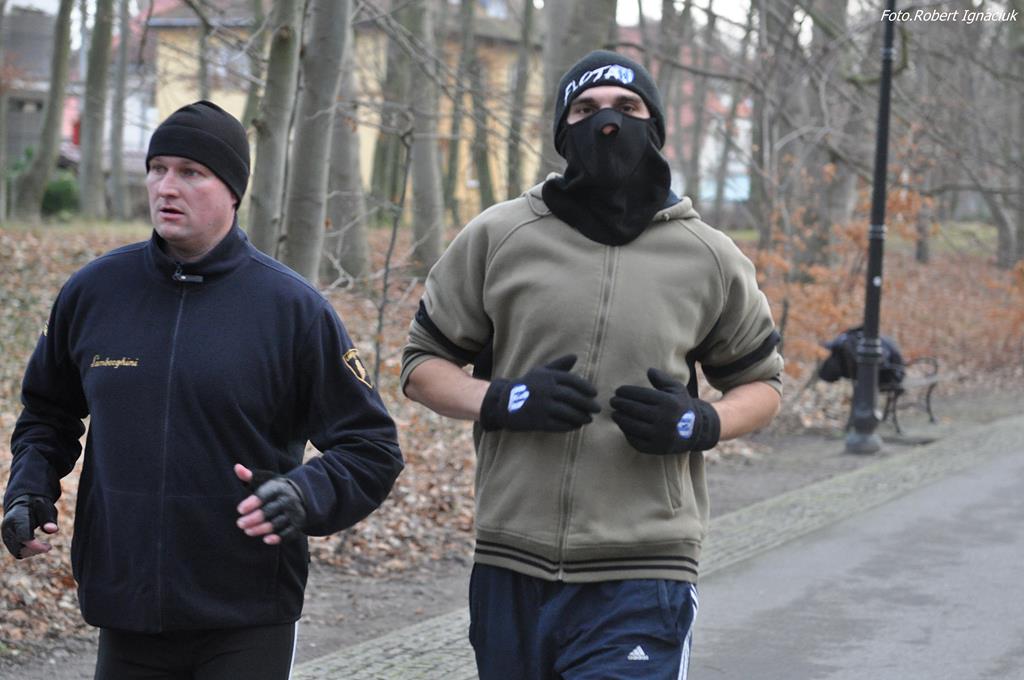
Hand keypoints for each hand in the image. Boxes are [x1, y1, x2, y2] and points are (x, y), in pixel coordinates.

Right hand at [2, 495, 58, 558]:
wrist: (24, 502)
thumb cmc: (37, 505)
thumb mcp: (46, 508)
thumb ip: (49, 519)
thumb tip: (53, 530)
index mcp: (17, 517)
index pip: (23, 537)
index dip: (35, 545)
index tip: (49, 547)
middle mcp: (8, 527)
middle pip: (19, 547)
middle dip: (35, 550)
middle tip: (48, 547)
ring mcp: (6, 535)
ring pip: (17, 552)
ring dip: (32, 552)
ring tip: (45, 546)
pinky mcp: (8, 540)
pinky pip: (17, 552)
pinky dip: (28, 552)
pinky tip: (38, 546)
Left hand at [235, 465, 307, 543]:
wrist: (302, 495)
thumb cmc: (276, 489)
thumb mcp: (265, 480)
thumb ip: (250, 477)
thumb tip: (237, 468)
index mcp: (278, 488)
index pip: (264, 495)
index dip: (251, 503)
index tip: (239, 509)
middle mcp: (288, 500)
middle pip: (269, 511)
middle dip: (253, 519)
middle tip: (240, 523)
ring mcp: (294, 513)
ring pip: (276, 523)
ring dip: (261, 529)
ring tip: (247, 531)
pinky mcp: (297, 524)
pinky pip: (288, 533)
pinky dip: (278, 538)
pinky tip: (266, 539)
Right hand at [479, 354, 599, 431]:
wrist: (504, 403)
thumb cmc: (526, 385)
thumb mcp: (540, 372)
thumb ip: (559, 365)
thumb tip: (575, 356)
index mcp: (547, 377)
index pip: (572, 381)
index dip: (586, 387)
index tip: (595, 393)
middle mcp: (545, 390)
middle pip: (572, 397)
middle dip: (587, 404)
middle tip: (597, 409)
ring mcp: (542, 406)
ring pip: (568, 412)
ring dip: (581, 416)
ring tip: (589, 419)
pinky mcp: (538, 421)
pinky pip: (559, 425)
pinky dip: (570, 426)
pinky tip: (576, 426)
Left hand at [610, 368, 720, 453]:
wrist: (696, 431)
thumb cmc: (681, 406)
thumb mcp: (677, 389)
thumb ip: (662, 379)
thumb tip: (649, 371)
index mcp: (668, 403)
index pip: (641, 395)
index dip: (626, 392)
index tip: (618, 391)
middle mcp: (664, 419)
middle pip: (634, 410)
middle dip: (620, 404)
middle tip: (612, 401)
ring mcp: (660, 436)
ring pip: (632, 426)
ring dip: (620, 418)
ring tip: (614, 413)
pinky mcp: (656, 448)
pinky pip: (636, 441)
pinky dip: (627, 433)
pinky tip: (623, 426)